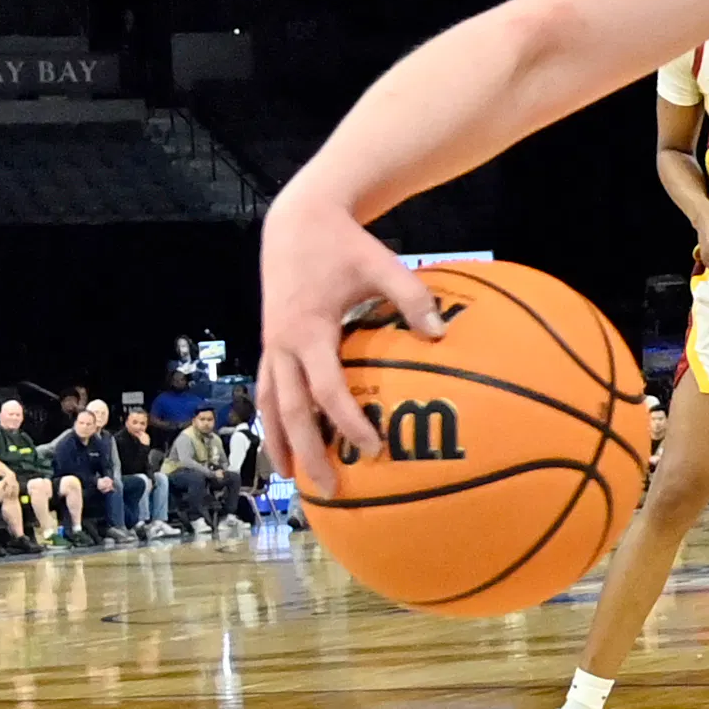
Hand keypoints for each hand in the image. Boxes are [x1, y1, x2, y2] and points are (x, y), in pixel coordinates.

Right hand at [257, 188, 441, 495]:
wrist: (296, 222)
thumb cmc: (345, 244)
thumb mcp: (383, 264)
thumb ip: (413, 297)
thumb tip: (440, 333)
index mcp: (309, 330)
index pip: (327, 389)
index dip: (347, 421)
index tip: (373, 447)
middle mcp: (282, 343)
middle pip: (291, 410)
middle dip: (308, 451)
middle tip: (330, 487)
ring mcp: (271, 345)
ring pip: (270, 405)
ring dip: (281, 443)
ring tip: (293, 480)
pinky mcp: (269, 343)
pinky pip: (268, 390)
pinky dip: (274, 420)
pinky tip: (286, 442)